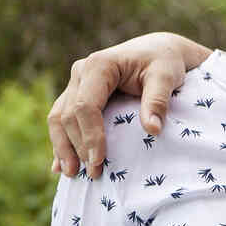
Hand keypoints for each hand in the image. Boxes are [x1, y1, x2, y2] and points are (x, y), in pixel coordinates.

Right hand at [47, 33, 209, 175]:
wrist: (158, 50)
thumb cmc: (164, 62)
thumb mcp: (166, 77)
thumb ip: (158, 100)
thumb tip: (153, 130)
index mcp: (99, 66)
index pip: (86, 106)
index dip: (90, 136)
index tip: (99, 161)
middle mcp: (81, 72)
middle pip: (68, 115)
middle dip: (77, 147)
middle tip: (92, 174)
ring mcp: (76, 83)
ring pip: (58, 118)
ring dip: (62, 147)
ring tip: (72, 174)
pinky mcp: (77, 93)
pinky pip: (62, 118)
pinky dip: (61, 141)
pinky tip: (60, 165)